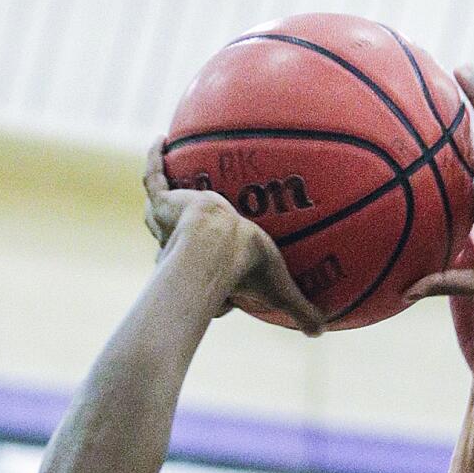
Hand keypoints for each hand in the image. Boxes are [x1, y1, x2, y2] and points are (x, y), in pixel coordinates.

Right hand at [143, 143, 324, 335]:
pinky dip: (153, 158)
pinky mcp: (162, 201)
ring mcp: (169, 223)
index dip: (214, 276)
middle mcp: (182, 247)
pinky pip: (152, 175)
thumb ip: (300, 310)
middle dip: (182, 239)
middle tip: (194, 224)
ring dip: (163, 198)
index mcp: (207, 268)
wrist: (217, 246)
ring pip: (159, 209)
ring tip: (167, 176)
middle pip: (178, 242)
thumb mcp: (280, 290)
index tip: (229, 274)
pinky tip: (161, 138)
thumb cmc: (246, 270)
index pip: (207, 272)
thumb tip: (321, 334)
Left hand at [409, 68, 473, 307]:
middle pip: (473, 166)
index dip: (450, 198)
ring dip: (464, 111)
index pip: (470, 206)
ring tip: (439, 83)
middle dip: (454, 149)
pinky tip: (460, 72)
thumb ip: (445, 281)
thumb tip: (404, 293)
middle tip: (426, 131)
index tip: (426, 189)